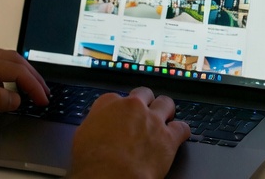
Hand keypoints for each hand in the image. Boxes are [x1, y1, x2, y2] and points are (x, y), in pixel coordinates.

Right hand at [69, 87, 189, 178]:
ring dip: (165, 110)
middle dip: (144, 102)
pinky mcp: (169, 137)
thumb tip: (97, 125)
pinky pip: (182, 127)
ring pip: (166, 103)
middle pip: (143, 94)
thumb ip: (94, 123)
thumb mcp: (82, 136)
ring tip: (164, 117)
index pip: (115, 97)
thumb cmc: (93, 161)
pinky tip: (179, 134)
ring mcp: (153, 120)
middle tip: (143, 112)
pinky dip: (181, 130)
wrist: (111, 176)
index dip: (119, 108)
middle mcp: (133, 107)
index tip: (120, 115)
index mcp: (109, 104)